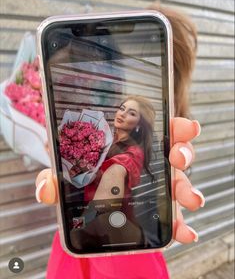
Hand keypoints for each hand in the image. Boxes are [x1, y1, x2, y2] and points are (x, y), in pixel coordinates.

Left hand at [35, 117, 204, 243]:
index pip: (158, 130)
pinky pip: (173, 215)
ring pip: (179, 183)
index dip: (175, 126)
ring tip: (189, 199)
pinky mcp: (156, 210)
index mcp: (131, 146)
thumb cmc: (81, 180)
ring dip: (187, 189)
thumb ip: (55, 177)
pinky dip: (181, 224)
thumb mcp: (66, 174)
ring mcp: (155, 186)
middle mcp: (148, 162)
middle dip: (183, 153)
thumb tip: (47, 188)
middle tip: (178, 158)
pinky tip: (185, 232)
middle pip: (175, 153)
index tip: (185, 126)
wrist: (85, 206)